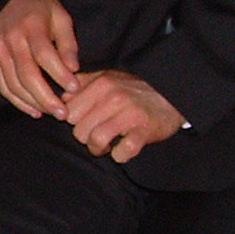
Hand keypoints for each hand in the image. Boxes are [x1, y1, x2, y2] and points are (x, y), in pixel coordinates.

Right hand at [0, 0, 79, 118]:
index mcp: (30, 26)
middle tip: (63, 113)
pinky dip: (17, 102)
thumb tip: (73, 68)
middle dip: (46, 97)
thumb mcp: (61, 17)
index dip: (59, 74)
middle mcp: (10, 40)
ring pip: (13, 84)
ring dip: (33, 103)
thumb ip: (67, 43)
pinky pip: (3, 86)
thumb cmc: (42, 10)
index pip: (44, 55)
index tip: (74, 88)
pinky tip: (34, 110)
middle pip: (26, 74)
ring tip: (52, 113)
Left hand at [61, 69, 183, 161]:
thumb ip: (82, 84)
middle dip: (84, 137)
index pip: (69, 111)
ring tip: (106, 145)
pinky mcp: (145, 132)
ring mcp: (130, 115)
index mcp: (101, 84)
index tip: (83, 123)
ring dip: (98, 149)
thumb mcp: (107, 77)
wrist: (173, 96)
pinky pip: (123, 152)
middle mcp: (113, 97)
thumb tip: (61, 97)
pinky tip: (122, 150)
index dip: (73, 121)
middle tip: (96, 135)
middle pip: (78, 129)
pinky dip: (120, 155)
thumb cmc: (134, 89)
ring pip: (95, 141)